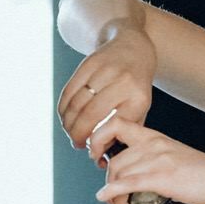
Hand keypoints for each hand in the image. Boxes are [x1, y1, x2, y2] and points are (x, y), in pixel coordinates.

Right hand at [58, 30, 156, 154]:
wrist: (133, 46)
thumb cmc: (136, 85)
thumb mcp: (140, 106)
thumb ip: (123, 130)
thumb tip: (101, 157)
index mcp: (139, 97)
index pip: (113, 126)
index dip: (99, 142)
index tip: (93, 152)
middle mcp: (123, 82)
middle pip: (91, 115)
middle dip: (78, 135)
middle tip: (77, 144)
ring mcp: (104, 71)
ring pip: (77, 104)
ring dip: (68, 123)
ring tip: (70, 133)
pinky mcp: (88, 63)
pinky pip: (69, 91)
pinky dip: (63, 108)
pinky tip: (65, 117)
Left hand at [93, 116, 204, 203]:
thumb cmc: (199, 172)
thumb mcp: (170, 155)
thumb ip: (149, 158)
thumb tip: (126, 173)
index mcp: (154, 136)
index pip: (115, 123)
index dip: (98, 138)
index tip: (97, 158)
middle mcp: (153, 143)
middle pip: (114, 160)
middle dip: (108, 182)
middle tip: (115, 197)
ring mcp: (157, 159)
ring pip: (118, 174)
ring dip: (113, 195)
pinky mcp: (162, 177)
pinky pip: (126, 184)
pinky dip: (111, 193)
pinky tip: (107, 199)